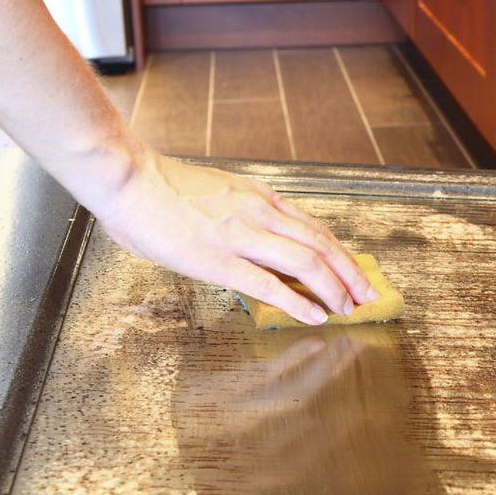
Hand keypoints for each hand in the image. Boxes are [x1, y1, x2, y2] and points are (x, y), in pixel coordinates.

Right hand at [94, 148, 376, 324]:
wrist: (127, 179)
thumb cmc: (162, 188)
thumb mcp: (219, 193)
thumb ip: (242, 214)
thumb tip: (254, 241)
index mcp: (260, 198)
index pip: (315, 228)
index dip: (341, 254)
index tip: (356, 272)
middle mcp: (260, 213)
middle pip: (322, 245)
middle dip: (350, 273)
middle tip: (367, 295)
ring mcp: (242, 235)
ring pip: (306, 262)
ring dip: (333, 288)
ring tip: (348, 308)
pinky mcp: (220, 259)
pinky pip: (269, 284)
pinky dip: (297, 301)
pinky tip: (313, 315)